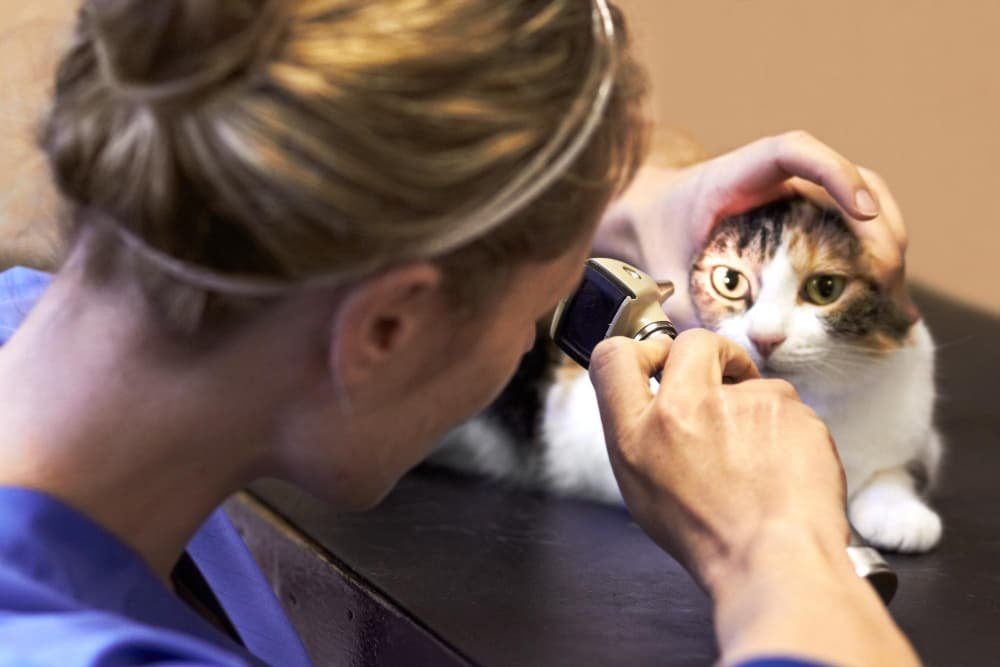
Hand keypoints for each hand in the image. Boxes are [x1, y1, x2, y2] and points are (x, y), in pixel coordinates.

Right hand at [588, 329, 848, 591]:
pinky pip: (787, 406)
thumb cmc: (710, 538)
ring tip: (760, 460)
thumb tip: (652, 400)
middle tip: (724, 378)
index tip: (659, 362)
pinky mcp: (788, 409)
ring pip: (751, 382)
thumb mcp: (642, 491)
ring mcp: (740, 404)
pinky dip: (788, 430)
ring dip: (755, 408)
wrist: (776, 561)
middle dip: (711, 354)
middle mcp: (683, 408)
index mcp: (638, 434)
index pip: (613, 358)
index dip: (639, 351)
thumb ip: (640, 436)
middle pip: (691, 343)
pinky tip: (784, 468)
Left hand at [605, 131, 915, 326]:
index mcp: (736, 175)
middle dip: (877, 224)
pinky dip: (872, 258)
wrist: (645, 222)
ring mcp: (799, 198)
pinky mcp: (808, 223)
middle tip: (886, 276)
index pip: (794, 151)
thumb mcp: (662, 274)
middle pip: (849, 179)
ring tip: (891, 293)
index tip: (862, 209)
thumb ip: (687, 307)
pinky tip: (882, 300)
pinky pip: (852, 229)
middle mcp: (777, 180)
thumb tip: (733, 352)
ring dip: (885, 242)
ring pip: (863, 202)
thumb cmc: (654, 239)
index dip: (834, 172)